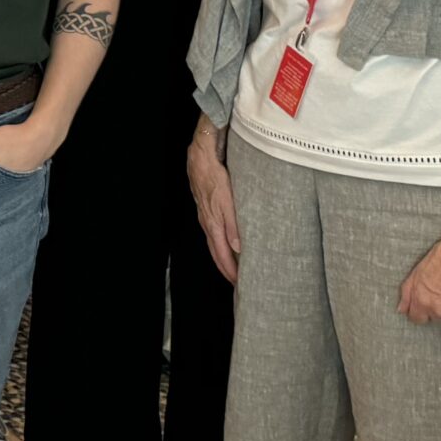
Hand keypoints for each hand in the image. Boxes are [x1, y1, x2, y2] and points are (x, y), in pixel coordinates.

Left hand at [0, 114, 61, 176]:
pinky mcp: (33, 163)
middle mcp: (14, 179)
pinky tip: (12, 156)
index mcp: (1, 178)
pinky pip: (19, 165)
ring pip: (9, 173)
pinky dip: (14, 162)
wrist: (45, 130)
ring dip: (2, 170)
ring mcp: (26, 172)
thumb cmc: (16, 136)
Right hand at [186, 126, 239, 284]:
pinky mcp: (206, 208)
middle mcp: (208, 223)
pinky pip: (213, 232)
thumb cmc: (215, 176)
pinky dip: (220, 244)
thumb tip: (238, 247)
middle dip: (226, 270)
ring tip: (233, 268)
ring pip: (214, 244)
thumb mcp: (227, 200)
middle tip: (237, 284)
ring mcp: (205, 216)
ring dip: (223, 258)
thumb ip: (233, 223)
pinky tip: (226, 242)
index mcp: (213, 224)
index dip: (230, 272)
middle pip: (216, 253)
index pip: (222, 256)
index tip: (240, 285)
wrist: (200, 156)